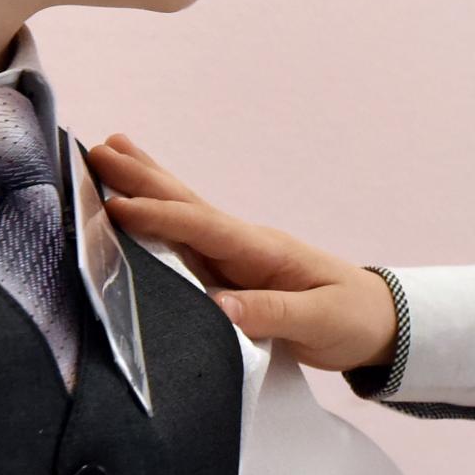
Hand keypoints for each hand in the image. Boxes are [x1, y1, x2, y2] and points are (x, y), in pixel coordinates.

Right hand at [87, 135, 396, 369]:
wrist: (378, 322)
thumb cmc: (351, 318)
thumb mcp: (318, 320)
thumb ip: (270, 313)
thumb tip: (217, 307)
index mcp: (262, 250)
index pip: (203, 227)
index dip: (159, 217)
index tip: (116, 207)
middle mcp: (244, 244)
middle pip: (185, 204)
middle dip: (141, 179)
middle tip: (96, 151)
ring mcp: (236, 254)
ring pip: (183, 212)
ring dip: (146, 183)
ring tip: (110, 151)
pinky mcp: (232, 270)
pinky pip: (188, 237)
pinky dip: (159, 215)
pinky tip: (139, 205)